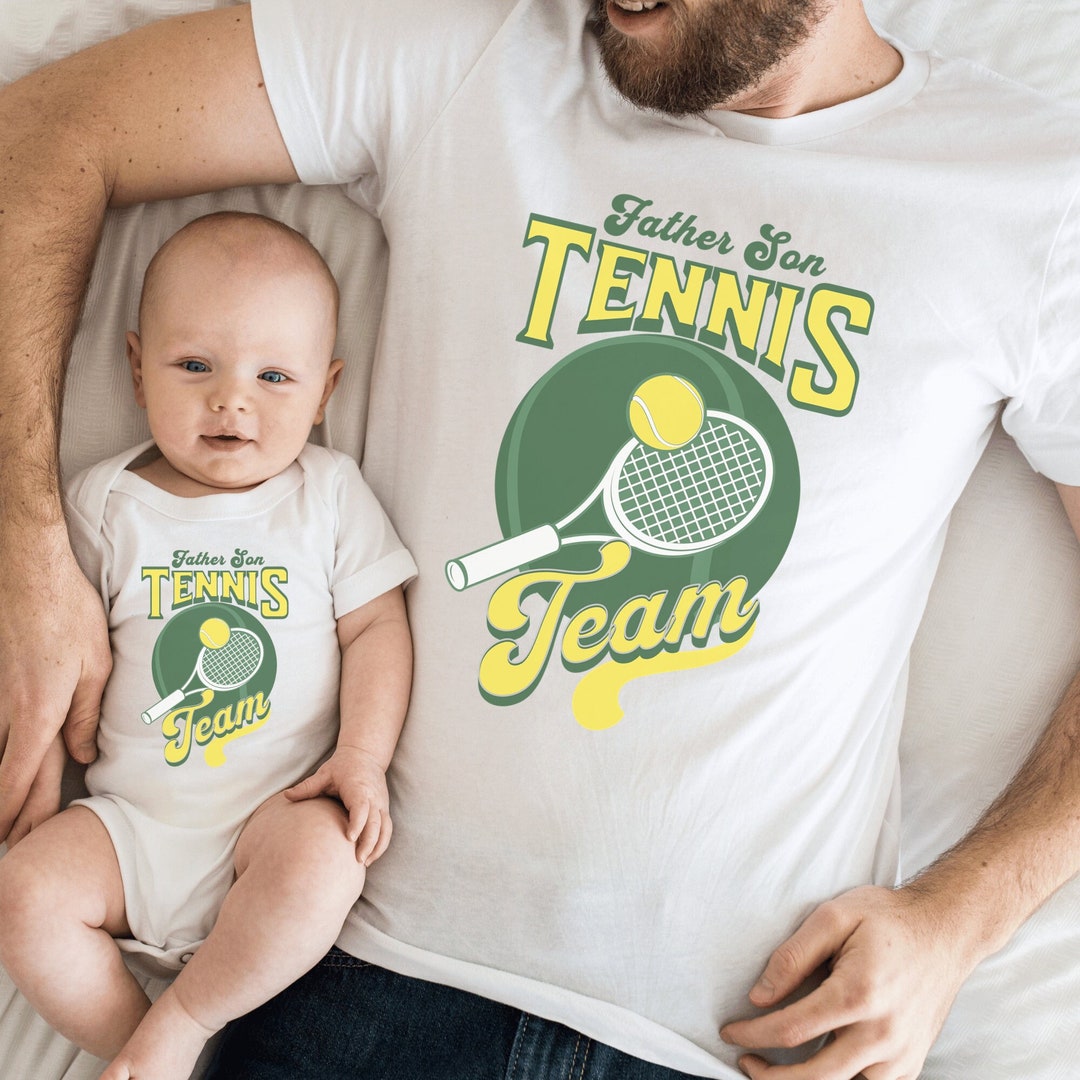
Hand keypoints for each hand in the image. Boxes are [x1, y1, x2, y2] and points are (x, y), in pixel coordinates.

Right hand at [0, 539, 110, 841]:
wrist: (29, 572)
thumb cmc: (69, 613)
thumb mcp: (97, 665)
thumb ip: (86, 716)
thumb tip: (82, 758)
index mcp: (39, 714)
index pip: (26, 781)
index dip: (25, 816)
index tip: (25, 842)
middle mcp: (9, 713)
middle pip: (5, 779)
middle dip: (8, 818)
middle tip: (12, 846)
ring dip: (0, 792)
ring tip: (5, 823)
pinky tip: (5, 767)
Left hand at [285, 745, 391, 864]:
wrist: (366, 755)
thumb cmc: (343, 766)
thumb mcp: (324, 773)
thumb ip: (307, 787)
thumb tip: (286, 796)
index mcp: (359, 788)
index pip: (361, 807)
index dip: (357, 823)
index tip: (349, 838)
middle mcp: (373, 797)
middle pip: (376, 822)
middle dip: (369, 842)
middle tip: (357, 860)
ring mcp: (381, 804)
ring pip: (385, 828)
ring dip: (377, 846)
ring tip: (365, 863)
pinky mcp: (384, 809)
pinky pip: (387, 829)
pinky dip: (381, 844)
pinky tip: (370, 857)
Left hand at [719, 885, 973, 1079]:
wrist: (945, 932)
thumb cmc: (886, 918)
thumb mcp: (833, 915)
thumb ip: (792, 956)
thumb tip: (759, 997)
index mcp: (858, 994)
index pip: (791, 1030)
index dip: (752, 1035)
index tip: (729, 1032)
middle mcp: (883, 1034)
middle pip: (813, 1078)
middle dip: (769, 1076)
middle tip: (744, 1060)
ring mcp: (901, 1055)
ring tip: (772, 1069)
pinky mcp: (910, 1063)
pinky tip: (814, 1070)